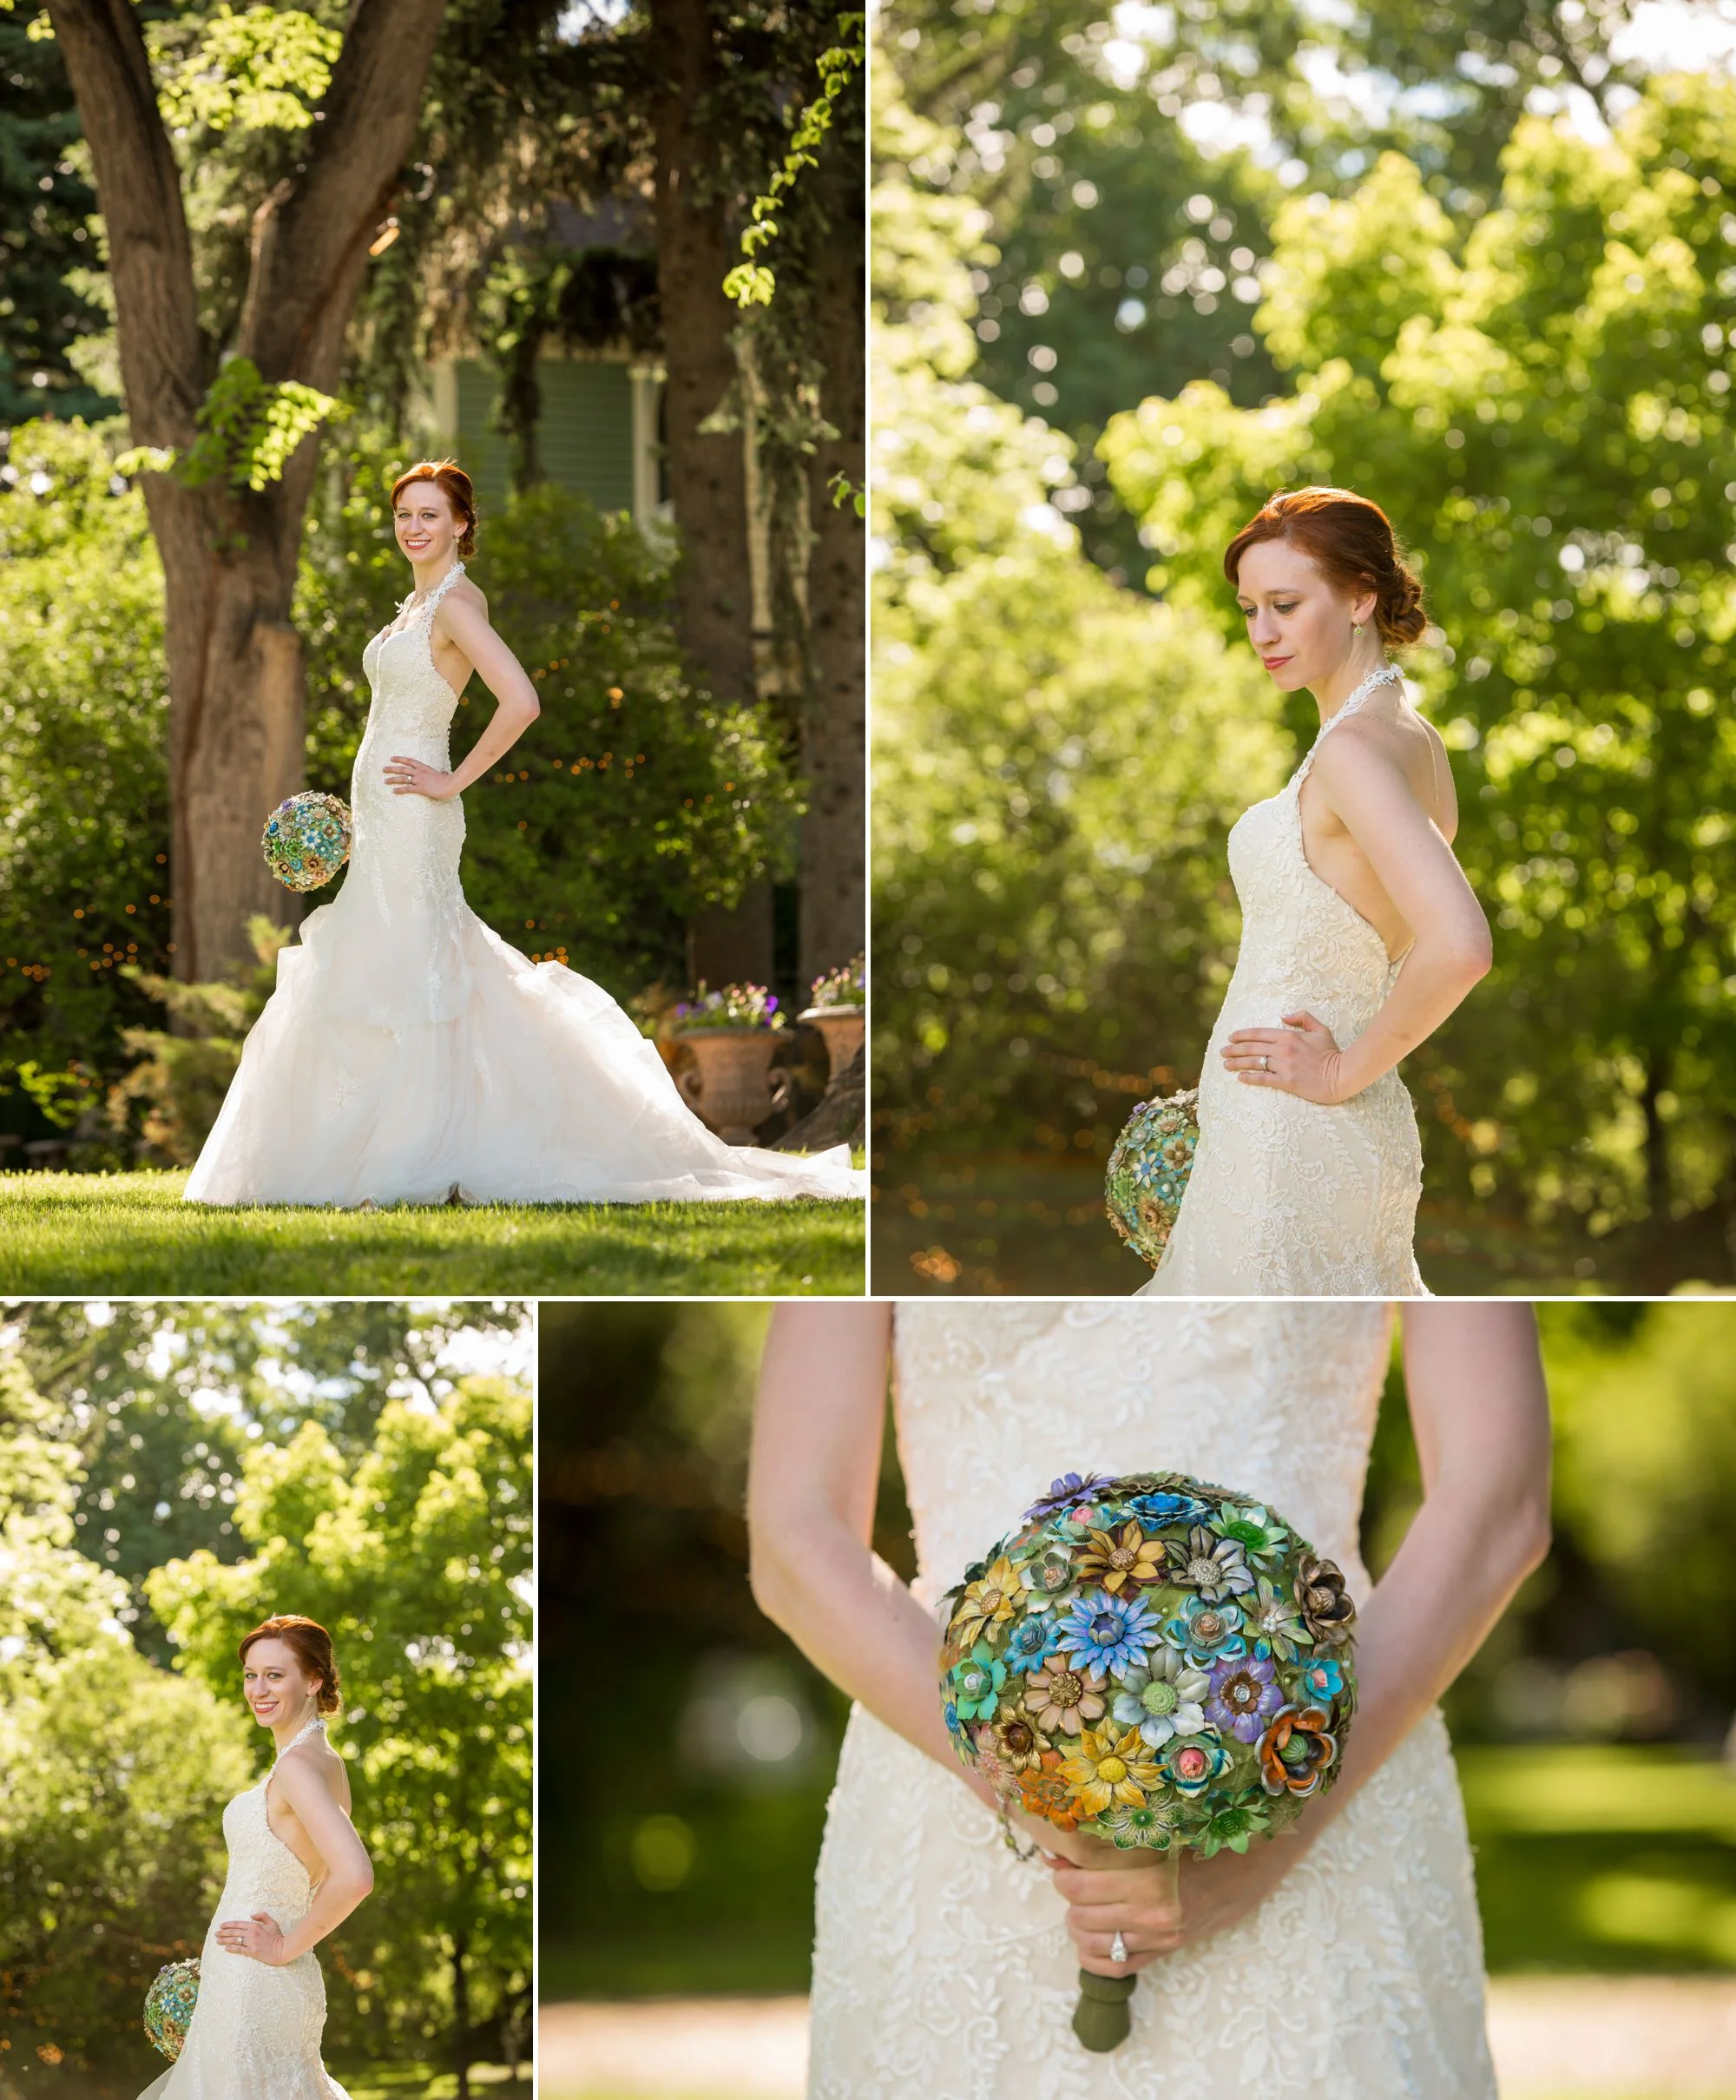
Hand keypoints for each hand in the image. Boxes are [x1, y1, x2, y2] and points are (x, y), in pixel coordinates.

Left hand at [214, 1911, 287, 1964]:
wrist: (283, 1949)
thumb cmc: (278, 1936)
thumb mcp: (272, 1923)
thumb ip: (262, 1916)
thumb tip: (252, 1915)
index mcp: (255, 1926)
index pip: (238, 1924)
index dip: (229, 1924)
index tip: (221, 1925)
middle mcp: (252, 1933)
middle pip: (234, 1932)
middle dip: (223, 1932)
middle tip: (215, 1933)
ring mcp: (251, 1943)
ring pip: (235, 1940)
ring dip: (225, 1940)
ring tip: (217, 1941)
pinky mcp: (252, 1952)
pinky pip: (239, 1950)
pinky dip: (232, 1948)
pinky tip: (226, 1948)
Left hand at [384, 756, 457, 798]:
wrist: (451, 784)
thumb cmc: (449, 780)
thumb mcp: (444, 775)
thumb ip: (442, 774)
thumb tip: (444, 773)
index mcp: (424, 767)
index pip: (409, 761)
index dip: (400, 759)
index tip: (392, 758)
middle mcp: (419, 772)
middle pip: (402, 769)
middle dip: (392, 769)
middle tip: (383, 769)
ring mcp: (419, 780)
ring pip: (402, 778)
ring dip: (393, 779)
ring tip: (385, 781)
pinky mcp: (420, 788)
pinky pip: (407, 789)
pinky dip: (400, 790)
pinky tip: (394, 791)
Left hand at [1051, 1831, 1309, 1975]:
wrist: (1244, 1872)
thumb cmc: (1197, 1845)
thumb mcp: (1153, 1839)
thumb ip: (1105, 1849)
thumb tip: (1052, 1854)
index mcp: (1149, 1881)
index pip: (1079, 1887)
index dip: (1062, 1875)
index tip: (1064, 1864)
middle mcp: (1152, 1916)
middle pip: (1080, 1916)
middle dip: (1069, 1900)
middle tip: (1072, 1884)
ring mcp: (1159, 1940)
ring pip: (1092, 1945)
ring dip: (1078, 1927)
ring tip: (1082, 1908)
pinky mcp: (1164, 1953)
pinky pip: (1115, 1969)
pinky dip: (1094, 1958)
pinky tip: (1093, 1939)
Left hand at [1221, 1011, 1348, 1103]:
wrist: (1342, 1075)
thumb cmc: (1332, 1053)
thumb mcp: (1320, 1029)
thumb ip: (1302, 1018)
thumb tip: (1283, 1016)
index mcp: (1289, 1036)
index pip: (1259, 1033)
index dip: (1242, 1035)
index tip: (1231, 1038)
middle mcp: (1283, 1050)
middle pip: (1252, 1048)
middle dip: (1234, 1049)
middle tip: (1222, 1052)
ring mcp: (1284, 1066)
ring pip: (1254, 1063)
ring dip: (1237, 1063)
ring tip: (1225, 1065)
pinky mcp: (1287, 1082)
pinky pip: (1263, 1079)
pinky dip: (1250, 1078)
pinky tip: (1240, 1078)